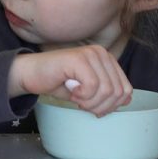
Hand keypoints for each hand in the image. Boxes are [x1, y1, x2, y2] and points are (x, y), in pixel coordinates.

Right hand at [8, 44, 133, 115]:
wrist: (30, 74)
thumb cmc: (58, 82)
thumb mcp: (88, 91)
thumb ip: (107, 93)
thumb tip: (127, 100)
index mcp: (107, 59)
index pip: (126, 90)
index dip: (111, 105)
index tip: (92, 106)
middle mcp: (101, 53)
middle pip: (118, 92)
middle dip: (100, 106)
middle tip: (82, 103)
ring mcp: (90, 54)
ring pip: (106, 91)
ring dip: (89, 102)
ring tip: (75, 97)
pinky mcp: (78, 59)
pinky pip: (92, 87)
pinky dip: (82, 96)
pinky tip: (71, 90)